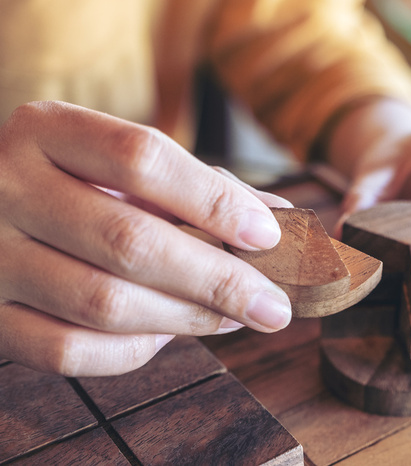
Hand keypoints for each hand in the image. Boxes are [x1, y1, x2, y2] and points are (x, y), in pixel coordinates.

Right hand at [0, 101, 292, 375]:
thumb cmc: (74, 186)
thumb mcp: (121, 166)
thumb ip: (197, 184)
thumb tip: (277, 216)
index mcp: (47, 131)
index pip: (143, 158)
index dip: (215, 201)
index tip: (268, 236)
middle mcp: (7, 187)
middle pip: (130, 241)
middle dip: (218, 280)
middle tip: (272, 305)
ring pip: (104, 303)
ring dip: (187, 318)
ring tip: (232, 317)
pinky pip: (68, 351)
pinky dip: (133, 351)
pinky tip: (168, 333)